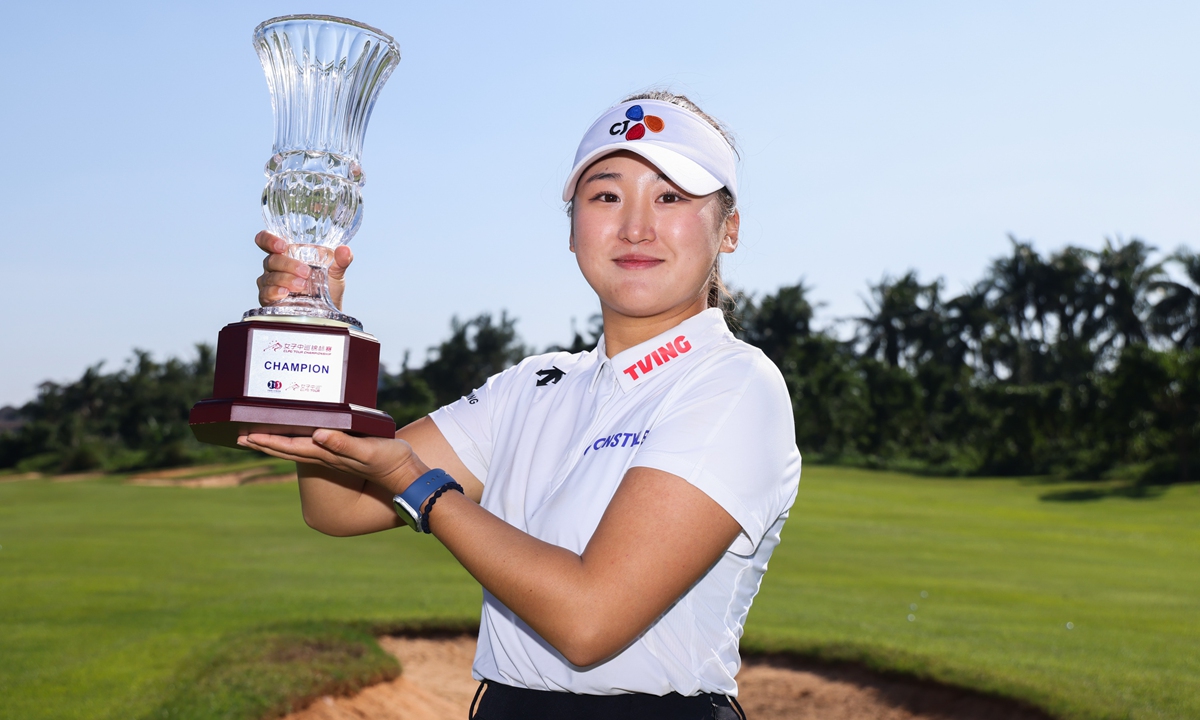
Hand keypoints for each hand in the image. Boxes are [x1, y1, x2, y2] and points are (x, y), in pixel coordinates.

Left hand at [239, 429, 428, 494]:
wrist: (407, 476)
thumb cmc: (389, 462)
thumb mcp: (368, 451)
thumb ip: (343, 444)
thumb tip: (317, 435)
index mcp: (328, 455)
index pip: (291, 446)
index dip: (270, 441)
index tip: (247, 435)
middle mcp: (327, 457)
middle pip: (288, 449)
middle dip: (265, 444)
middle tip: (241, 437)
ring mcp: (334, 457)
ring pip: (297, 449)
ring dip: (277, 444)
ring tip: (259, 438)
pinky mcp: (344, 454)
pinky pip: (313, 445)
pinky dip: (298, 440)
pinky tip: (298, 436)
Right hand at [254, 231, 353, 308]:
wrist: (328, 313)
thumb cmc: (327, 288)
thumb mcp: (336, 273)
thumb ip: (341, 260)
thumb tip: (345, 250)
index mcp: (289, 253)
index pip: (268, 241)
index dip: (269, 239)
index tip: (281, 245)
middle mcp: (277, 266)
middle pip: (272, 259)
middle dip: (288, 265)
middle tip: (306, 273)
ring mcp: (271, 282)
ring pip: (269, 276)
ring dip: (285, 279)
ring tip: (302, 286)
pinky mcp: (269, 298)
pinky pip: (265, 293)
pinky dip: (275, 292)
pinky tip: (285, 293)